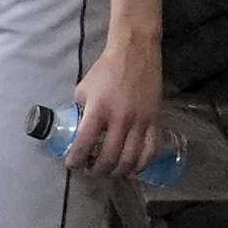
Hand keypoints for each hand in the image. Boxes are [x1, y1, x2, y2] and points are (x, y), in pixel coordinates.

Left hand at [70, 31, 163, 175]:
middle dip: (98, 170)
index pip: (84, 143)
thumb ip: (81, 110)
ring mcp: (140, 122)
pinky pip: (151, 150)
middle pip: (109, 157)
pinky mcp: (155, 121)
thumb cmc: (104, 71)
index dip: (76, 158)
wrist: (134, 54)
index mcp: (98, 110)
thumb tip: (77, 129)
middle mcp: (120, 119)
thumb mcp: (83, 89)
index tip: (72, 165)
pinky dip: (142, 164)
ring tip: (110, 173)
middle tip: (91, 172)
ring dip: (119, 171)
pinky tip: (134, 169)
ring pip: (131, 159)